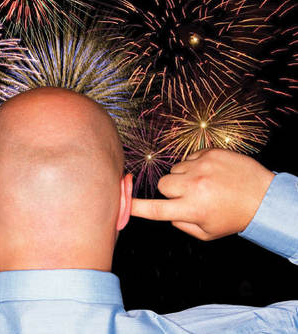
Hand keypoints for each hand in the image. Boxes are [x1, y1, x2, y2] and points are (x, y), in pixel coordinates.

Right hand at [131, 149, 274, 240]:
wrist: (264, 196)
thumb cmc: (234, 217)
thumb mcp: (206, 232)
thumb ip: (180, 223)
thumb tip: (166, 211)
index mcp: (192, 209)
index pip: (156, 209)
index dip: (135, 206)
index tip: (121, 202)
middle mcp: (194, 186)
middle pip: (163, 184)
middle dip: (170, 190)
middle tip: (188, 196)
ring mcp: (202, 166)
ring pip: (175, 170)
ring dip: (184, 177)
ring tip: (205, 184)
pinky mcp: (209, 153)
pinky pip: (189, 158)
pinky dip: (196, 166)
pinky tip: (212, 174)